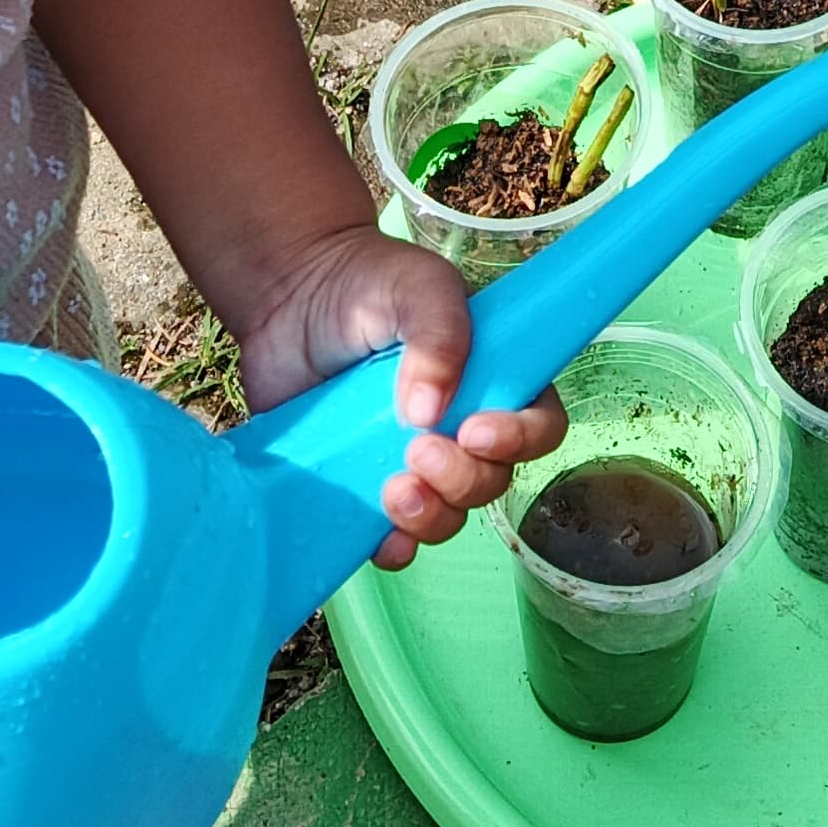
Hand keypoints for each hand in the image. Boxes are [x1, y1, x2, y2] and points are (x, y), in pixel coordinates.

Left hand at [215, 216, 567, 565]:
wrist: (288, 291)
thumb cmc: (366, 279)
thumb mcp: (417, 286)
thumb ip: (439, 334)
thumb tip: (431, 412)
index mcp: (494, 378)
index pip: (538, 425)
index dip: (520, 440)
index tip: (473, 430)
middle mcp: (461, 426)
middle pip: (493, 480)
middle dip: (463, 479)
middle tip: (418, 450)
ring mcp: (412, 459)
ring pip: (448, 515)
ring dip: (431, 516)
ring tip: (392, 491)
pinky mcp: (364, 484)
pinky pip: (390, 536)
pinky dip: (392, 547)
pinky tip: (379, 537)